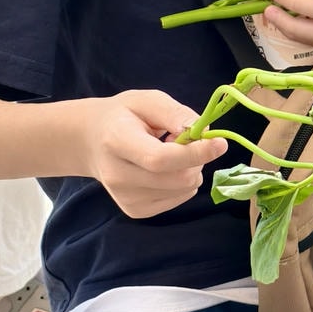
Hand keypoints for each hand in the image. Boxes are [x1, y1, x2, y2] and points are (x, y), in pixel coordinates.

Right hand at [83, 90, 227, 217]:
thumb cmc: (123, 116)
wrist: (91, 142)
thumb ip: (175, 113)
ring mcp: (125, 198)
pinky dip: (183, 183)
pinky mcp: (135, 211)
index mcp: (117, 141)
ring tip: (171, 152)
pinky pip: (178, 198)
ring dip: (191, 170)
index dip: (195, 154)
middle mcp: (118, 175)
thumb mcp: (147, 100)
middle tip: (187, 140)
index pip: (160, 159)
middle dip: (197, 159)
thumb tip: (205, 131)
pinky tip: (166, 169)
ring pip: (182, 190)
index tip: (220, 143)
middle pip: (176, 179)